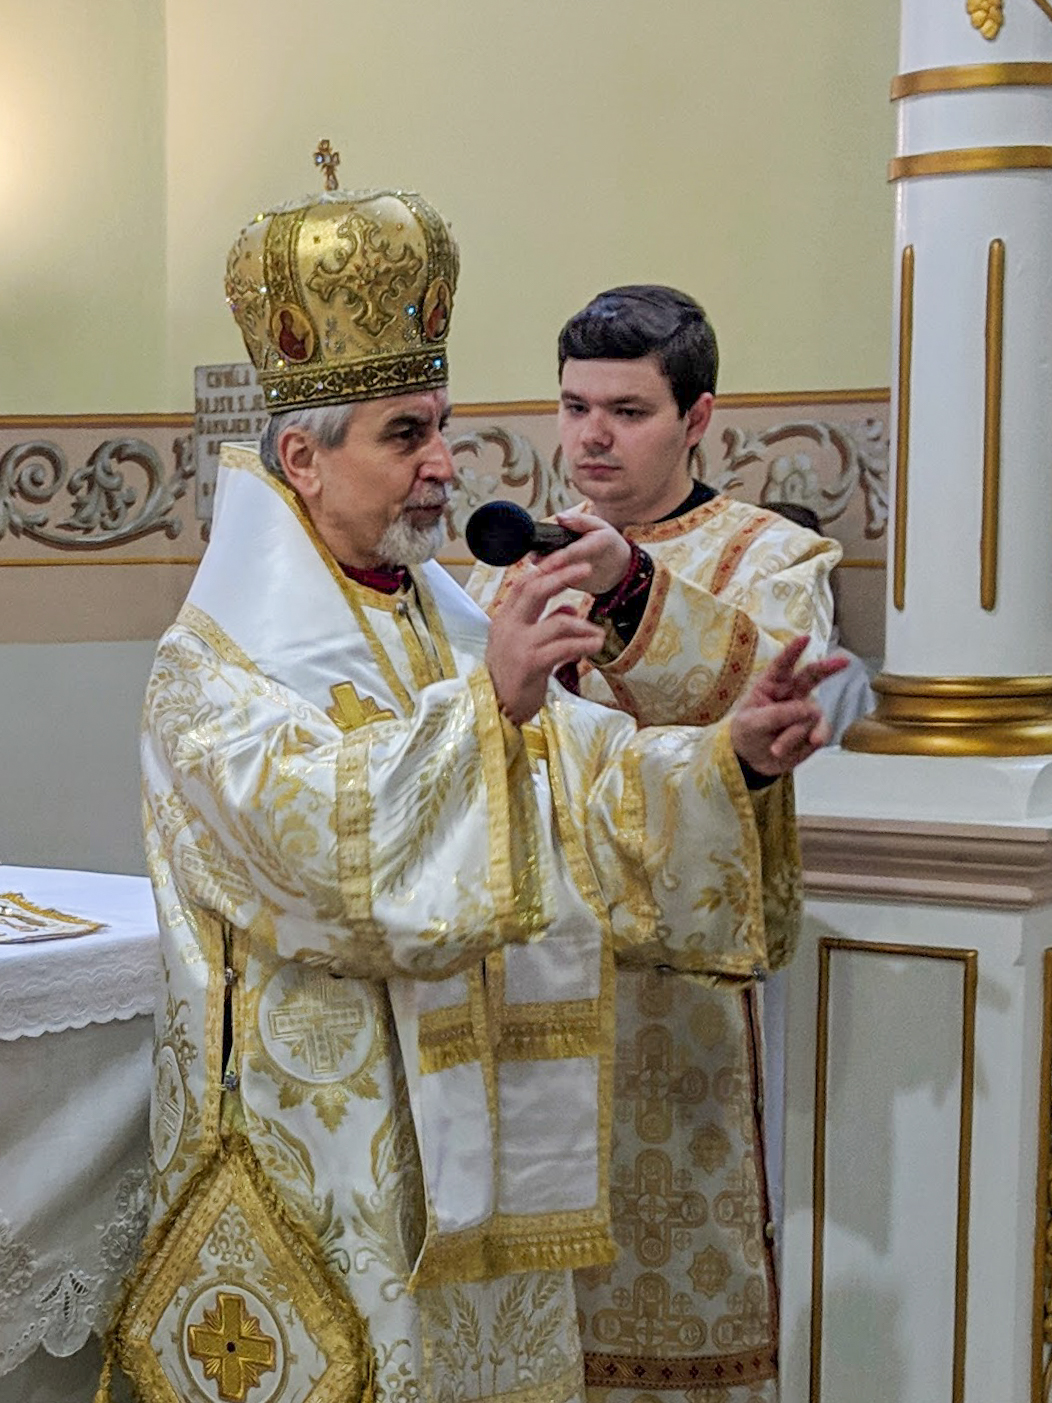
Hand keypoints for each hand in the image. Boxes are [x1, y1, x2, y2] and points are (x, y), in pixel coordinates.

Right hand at [486, 559, 604, 724]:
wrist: (496, 710)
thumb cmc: (512, 679)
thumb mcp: (524, 646)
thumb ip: (544, 625)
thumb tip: (569, 608)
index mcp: (504, 619)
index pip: (524, 583)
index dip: (547, 569)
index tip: (568, 559)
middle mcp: (508, 627)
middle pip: (537, 589)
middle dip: (564, 575)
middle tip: (587, 568)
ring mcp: (519, 644)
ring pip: (559, 621)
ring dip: (584, 625)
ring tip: (598, 635)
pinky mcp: (531, 664)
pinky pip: (565, 646)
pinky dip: (584, 644)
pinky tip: (595, 646)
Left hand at [534, 512, 632, 595]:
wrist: (621, 569)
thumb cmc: (608, 543)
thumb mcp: (600, 526)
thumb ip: (580, 521)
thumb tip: (559, 517)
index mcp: (598, 545)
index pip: (573, 552)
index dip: (556, 556)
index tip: (540, 557)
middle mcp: (590, 566)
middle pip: (563, 567)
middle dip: (545, 563)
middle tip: (532, 556)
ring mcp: (583, 580)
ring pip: (560, 576)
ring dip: (546, 569)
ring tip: (534, 558)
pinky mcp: (578, 588)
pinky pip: (562, 581)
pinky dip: (551, 574)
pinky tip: (542, 566)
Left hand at [729, 636, 848, 776]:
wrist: (753, 761)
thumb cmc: (747, 733)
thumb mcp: (752, 723)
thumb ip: (777, 714)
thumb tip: (807, 710)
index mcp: (771, 684)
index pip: (783, 664)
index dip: (793, 651)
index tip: (805, 638)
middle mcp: (792, 693)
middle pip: (812, 676)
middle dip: (828, 668)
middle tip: (844, 662)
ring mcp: (805, 711)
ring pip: (811, 715)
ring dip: (795, 733)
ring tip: (776, 749)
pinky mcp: (814, 729)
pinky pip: (821, 730)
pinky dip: (814, 738)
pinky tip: (811, 743)